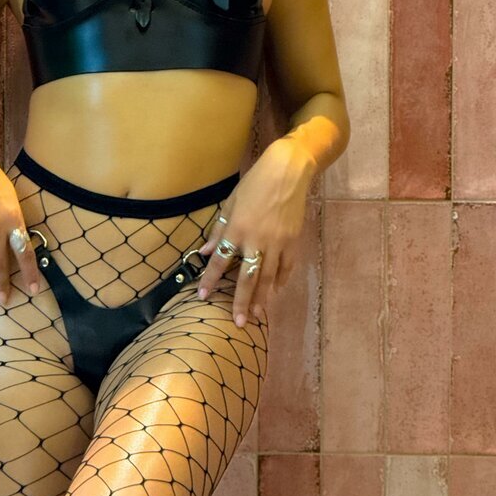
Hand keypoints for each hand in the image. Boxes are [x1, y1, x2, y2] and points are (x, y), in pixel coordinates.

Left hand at [195, 137, 316, 327]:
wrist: (288, 171)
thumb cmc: (255, 184)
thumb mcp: (231, 202)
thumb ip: (219, 230)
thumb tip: (207, 251)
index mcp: (237, 229)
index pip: (220, 260)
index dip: (210, 279)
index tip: (202, 296)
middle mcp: (257, 240)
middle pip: (247, 278)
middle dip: (241, 302)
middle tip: (238, 323)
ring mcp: (278, 243)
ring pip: (268, 278)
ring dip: (261, 299)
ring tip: (256, 316)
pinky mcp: (293, 242)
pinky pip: (286, 268)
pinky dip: (280, 282)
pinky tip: (274, 293)